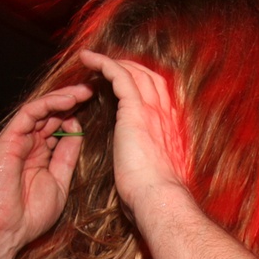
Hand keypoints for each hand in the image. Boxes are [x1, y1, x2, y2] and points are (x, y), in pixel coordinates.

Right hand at [0, 85, 92, 251]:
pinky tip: (68, 100)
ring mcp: (16, 142)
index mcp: (39, 156)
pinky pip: (28, 114)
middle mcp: (27, 145)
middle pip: (51, 115)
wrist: (6, 232)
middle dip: (73, 102)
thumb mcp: (59, 183)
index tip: (99, 108)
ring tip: (86, 90)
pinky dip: (48, 104)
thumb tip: (77, 132)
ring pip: (40, 110)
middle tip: (95, 90)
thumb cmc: (29, 216)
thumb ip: (67, 157)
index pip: (58, 128)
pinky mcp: (7, 140)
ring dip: (63, 98)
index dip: (77, 116)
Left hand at [78, 49, 188, 220]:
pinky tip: (87, 60)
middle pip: (150, 78)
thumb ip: (153, 164)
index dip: (143, 87)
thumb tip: (145, 169)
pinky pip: (118, 75)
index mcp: (171, 130)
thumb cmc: (155, 196)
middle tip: (109, 68)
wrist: (159, 198)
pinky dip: (102, 63)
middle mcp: (165, 115)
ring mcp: (152, 110)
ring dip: (113, 62)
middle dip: (130, 69)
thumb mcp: (158, 175)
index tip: (126, 86)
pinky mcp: (135, 109)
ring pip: (134, 72)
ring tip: (93, 61)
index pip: (160, 97)